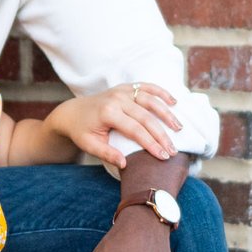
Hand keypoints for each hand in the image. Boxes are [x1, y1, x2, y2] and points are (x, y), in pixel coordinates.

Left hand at [46, 83, 178, 169]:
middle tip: (173, 149)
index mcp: (108, 113)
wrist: (72, 112)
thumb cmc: (81, 131)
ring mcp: (122, 91)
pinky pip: (146, 87)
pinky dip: (161, 92)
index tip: (163, 156)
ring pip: (150, 100)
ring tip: (178, 127)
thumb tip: (125, 164)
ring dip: (166, 113)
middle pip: (146, 117)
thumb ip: (107, 154)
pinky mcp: (125, 88)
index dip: (151, 144)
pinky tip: (173, 101)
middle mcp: (116, 99)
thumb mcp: (89, 145)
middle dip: (162, 134)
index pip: (135, 130)